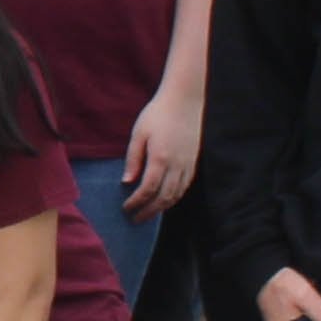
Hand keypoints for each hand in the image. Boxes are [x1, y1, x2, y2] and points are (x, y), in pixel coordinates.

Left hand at [122, 84, 201, 214]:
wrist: (185, 101)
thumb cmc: (158, 114)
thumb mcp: (139, 133)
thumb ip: (133, 159)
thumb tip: (127, 182)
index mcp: (160, 158)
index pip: (148, 189)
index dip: (136, 202)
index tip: (126, 209)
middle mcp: (177, 165)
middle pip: (164, 198)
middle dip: (149, 212)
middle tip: (135, 219)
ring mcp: (188, 165)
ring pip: (177, 195)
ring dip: (162, 208)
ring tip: (148, 213)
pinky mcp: (194, 162)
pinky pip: (185, 187)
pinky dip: (174, 197)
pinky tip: (164, 200)